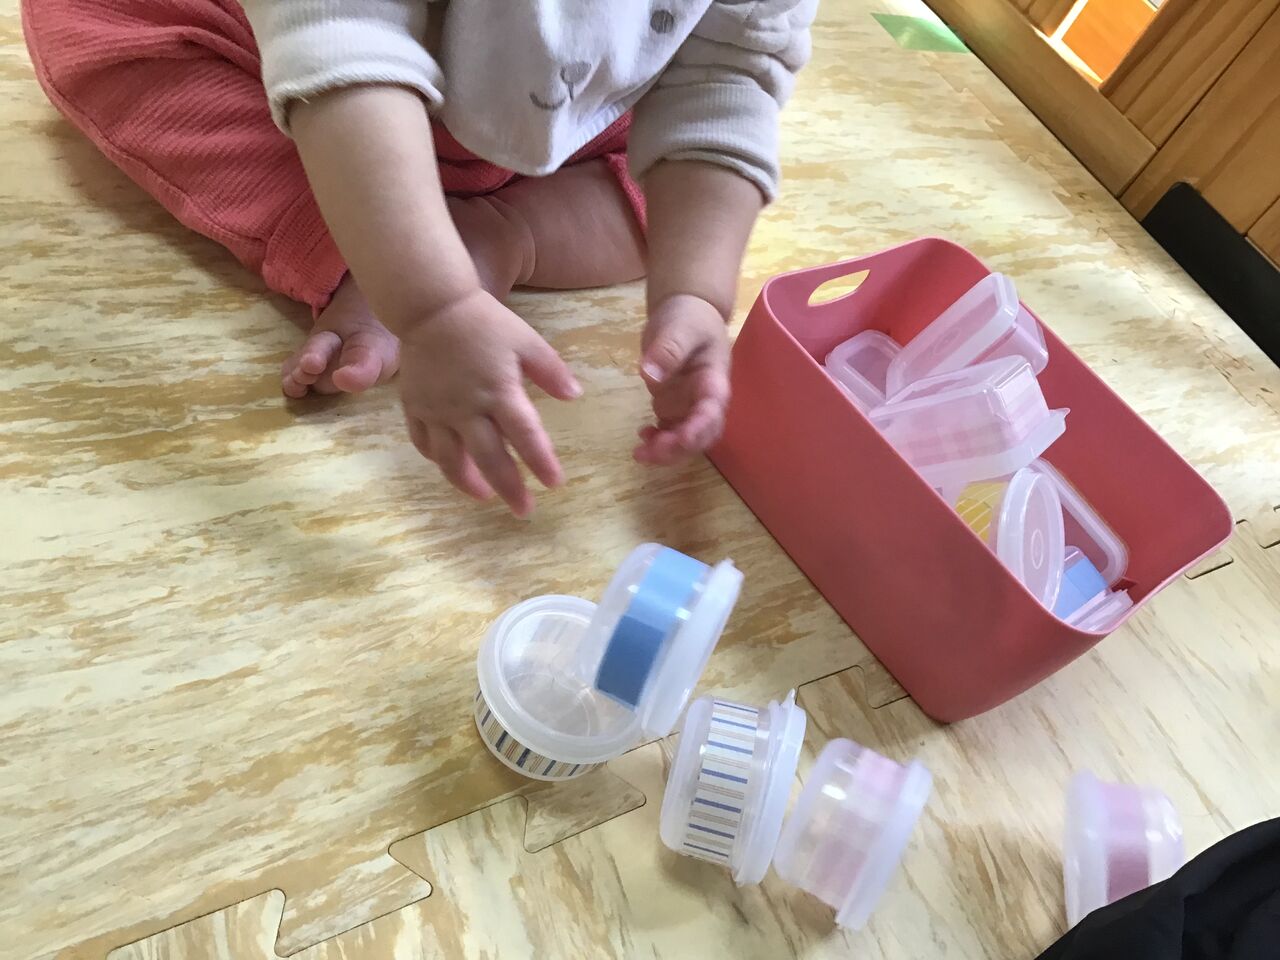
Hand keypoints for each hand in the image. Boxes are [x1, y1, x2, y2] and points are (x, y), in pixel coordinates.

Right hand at [400, 289, 580, 515]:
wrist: (431, 306)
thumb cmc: (485, 321)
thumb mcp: (526, 340)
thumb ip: (551, 370)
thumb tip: (575, 396)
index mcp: (499, 391)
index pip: (525, 435)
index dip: (541, 462)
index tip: (555, 484)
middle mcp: (467, 408)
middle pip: (489, 458)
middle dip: (509, 488)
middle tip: (524, 511)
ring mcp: (437, 410)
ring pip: (451, 459)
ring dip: (469, 483)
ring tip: (486, 498)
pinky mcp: (415, 407)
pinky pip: (424, 443)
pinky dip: (438, 460)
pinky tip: (452, 468)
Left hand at [634, 294, 731, 464]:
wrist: (687, 314)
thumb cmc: (690, 318)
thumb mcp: (681, 327)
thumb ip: (669, 349)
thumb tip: (650, 375)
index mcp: (714, 381)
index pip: (712, 410)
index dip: (699, 428)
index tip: (681, 439)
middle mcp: (706, 400)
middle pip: (701, 434)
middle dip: (679, 449)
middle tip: (651, 452)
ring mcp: (690, 406)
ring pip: (685, 440)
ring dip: (666, 452)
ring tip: (640, 453)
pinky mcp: (675, 408)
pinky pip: (670, 433)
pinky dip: (657, 441)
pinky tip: (642, 436)